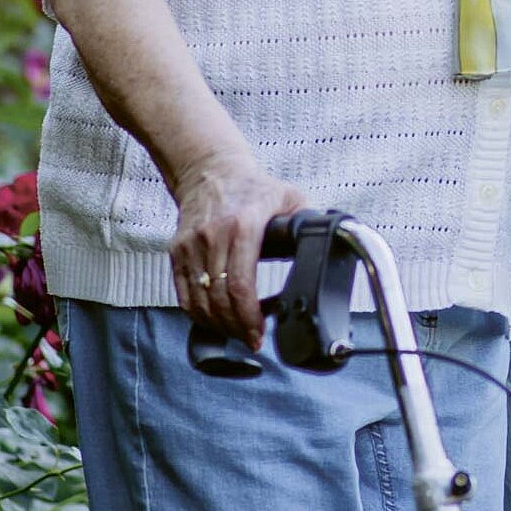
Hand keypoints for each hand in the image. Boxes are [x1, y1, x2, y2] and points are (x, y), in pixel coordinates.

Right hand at [169, 152, 307, 347]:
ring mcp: (191, 245)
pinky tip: (215, 319)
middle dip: (236, 328)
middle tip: (251, 339)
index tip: (258, 333)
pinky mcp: (177, 251)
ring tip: (236, 332)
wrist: (211, 171)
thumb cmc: (253, 188)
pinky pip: (184, 294)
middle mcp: (213, 236)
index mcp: (243, 225)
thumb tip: (334, 244)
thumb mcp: (290, 197)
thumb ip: (311, 222)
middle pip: (219, 299)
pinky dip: (198, 313)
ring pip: (199, 301)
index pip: (240, 284)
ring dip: (218, 325)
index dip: (248, 317)